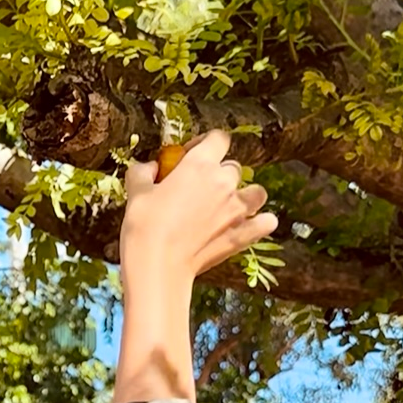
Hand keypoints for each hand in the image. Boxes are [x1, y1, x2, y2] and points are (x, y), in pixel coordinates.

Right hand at [120, 131, 277, 285]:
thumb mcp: (136, 192)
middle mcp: (224, 182)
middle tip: (199, 190)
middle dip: (218, 175)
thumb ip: (143, 172)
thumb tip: (150, 167)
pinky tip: (251, 225)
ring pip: (256, 192)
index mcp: (199, 165)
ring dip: (246, 195)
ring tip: (230, 205)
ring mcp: (237, 210)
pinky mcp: (243, 234)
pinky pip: (266, 222)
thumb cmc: (144, 226)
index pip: (218, 138)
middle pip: (233, 167)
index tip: (190, 155)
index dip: (205, 143)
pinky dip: (261, 222)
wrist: (158, 265)